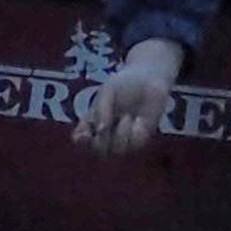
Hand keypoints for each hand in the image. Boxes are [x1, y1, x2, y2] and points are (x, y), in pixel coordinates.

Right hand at [74, 40, 181, 155]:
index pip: (81, 138)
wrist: (149, 79)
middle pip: (98, 151)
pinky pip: (135, 145)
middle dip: (101, 143)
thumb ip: (101, 110)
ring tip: (127, 116)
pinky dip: (135, 133)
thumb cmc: (125, 84)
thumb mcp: (108, 92)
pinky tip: (139, 120)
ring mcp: (124, 137)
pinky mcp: (141, 138)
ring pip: (117, 151)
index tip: (85, 134)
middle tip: (106, 128)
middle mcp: (107, 133)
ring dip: (120, 135)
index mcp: (93, 122)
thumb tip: (100, 131)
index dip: (81, 141)